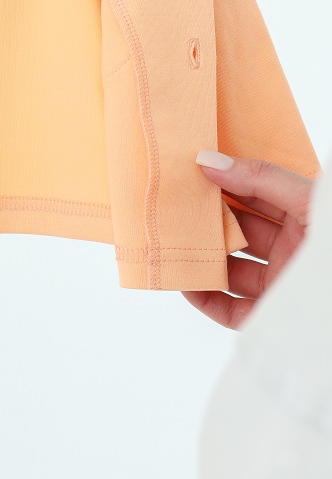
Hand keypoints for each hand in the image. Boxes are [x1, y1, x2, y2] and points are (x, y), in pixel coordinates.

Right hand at [182, 150, 315, 329]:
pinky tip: (185, 281)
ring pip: (229, 269)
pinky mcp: (271, 319)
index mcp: (304, 216)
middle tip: (171, 202)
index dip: (224, 178)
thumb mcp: (308, 201)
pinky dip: (204, 297)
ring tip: (170, 241)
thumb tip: (208, 160)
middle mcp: (290, 249)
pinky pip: (230, 309)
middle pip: (237, 229)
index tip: (189, 167)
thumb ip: (260, 179)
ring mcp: (280, 285)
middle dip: (205, 217)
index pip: (254, 192)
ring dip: (200, 256)